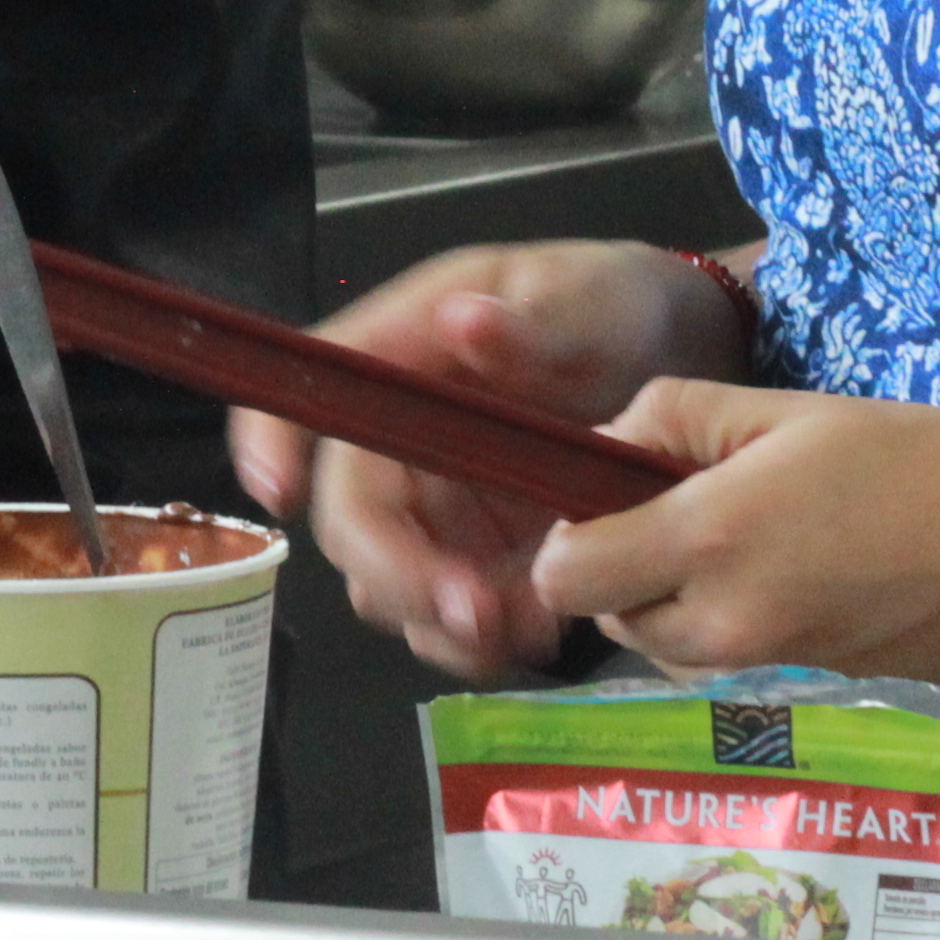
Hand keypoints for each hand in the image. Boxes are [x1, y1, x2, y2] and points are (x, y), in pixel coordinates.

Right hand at [230, 241, 726, 679]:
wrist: (668, 352)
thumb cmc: (601, 306)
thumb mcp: (578, 300)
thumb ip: (531, 325)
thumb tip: (464, 321)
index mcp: (395, 362)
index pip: (307, 398)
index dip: (271, 443)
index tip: (279, 492)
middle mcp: (393, 441)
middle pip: (348, 520)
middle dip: (397, 575)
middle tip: (475, 613)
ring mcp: (433, 507)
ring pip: (388, 585)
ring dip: (437, 623)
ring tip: (520, 631)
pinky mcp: (477, 555)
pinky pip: (449, 616)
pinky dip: (483, 639)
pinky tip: (542, 631)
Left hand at [530, 382, 939, 687]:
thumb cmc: (915, 461)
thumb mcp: (786, 410)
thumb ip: (675, 417)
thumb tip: (606, 443)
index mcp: (710, 544)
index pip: (564, 577)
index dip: (566, 538)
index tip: (606, 497)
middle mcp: (728, 622)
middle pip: (611, 616)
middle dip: (620, 569)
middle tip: (677, 510)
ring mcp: (774, 663)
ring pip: (668, 646)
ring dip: (674, 600)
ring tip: (740, 536)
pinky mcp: (817, 682)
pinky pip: (734, 657)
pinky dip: (734, 621)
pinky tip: (792, 567)